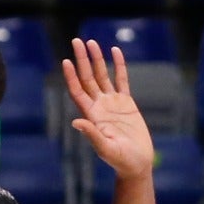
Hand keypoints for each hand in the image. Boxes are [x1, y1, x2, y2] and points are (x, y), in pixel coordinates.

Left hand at [63, 39, 153, 180]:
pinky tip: (115, 51)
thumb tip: (76, 122)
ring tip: (91, 42)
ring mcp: (112, 103)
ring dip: (96, 59)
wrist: (137, 163)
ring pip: (102, 75)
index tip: (66, 60)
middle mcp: (99, 106)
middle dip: (82, 60)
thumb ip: (92, 135)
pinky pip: (122, 80)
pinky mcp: (127, 103)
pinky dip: (119, 66)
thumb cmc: (120, 160)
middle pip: (87, 78)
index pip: (78, 91)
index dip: (71, 76)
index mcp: (91, 115)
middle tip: (76, 40)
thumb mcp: (105, 148)